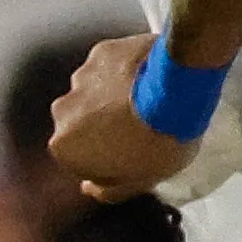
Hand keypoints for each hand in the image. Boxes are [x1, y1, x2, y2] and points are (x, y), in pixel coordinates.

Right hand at [50, 33, 195, 202]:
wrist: (179, 90)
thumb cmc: (159, 143)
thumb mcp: (140, 180)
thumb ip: (109, 190)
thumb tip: (89, 187)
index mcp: (64, 146)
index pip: (80, 159)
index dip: (106, 160)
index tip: (132, 156)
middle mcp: (62, 110)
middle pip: (82, 124)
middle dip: (104, 126)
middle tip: (140, 128)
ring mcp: (80, 77)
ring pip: (94, 94)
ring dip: (112, 98)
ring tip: (147, 102)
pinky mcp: (101, 52)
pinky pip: (110, 68)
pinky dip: (124, 74)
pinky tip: (149, 80)